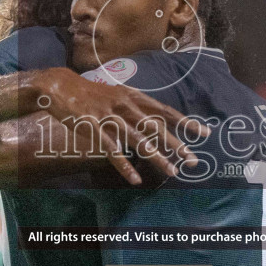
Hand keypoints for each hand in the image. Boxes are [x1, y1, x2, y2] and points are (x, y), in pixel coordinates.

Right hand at [31, 68, 205, 184]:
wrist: (60, 86)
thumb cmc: (91, 94)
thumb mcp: (118, 94)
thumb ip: (136, 107)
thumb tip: (156, 120)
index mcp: (133, 97)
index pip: (165, 111)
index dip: (186, 122)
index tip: (205, 133)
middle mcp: (125, 106)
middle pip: (156, 127)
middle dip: (177, 144)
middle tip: (193, 160)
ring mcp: (109, 117)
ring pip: (138, 140)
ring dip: (157, 158)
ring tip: (172, 172)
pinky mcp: (93, 129)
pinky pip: (112, 151)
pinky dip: (125, 166)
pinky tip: (135, 179)